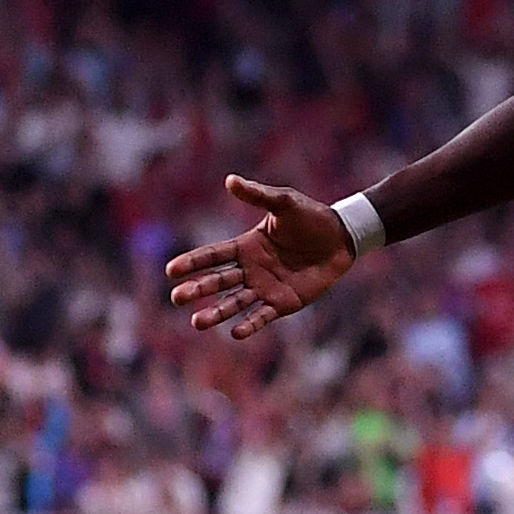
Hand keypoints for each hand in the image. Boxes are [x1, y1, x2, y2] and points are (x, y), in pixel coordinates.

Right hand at [164, 175, 355, 339]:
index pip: (212, 256)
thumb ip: (258, 195)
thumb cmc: (311, 217)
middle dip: (197, 290)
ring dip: (216, 312)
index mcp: (245, 246)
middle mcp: (250, 269)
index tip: (171, 271)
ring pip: (234, 302)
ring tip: (198, 323)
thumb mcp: (284, 203)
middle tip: (177, 298)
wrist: (342, 237)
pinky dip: (249, 324)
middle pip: (218, 281)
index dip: (192, 263)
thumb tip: (230, 180)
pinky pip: (262, 315)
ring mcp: (265, 288)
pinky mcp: (283, 303)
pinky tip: (235, 333)